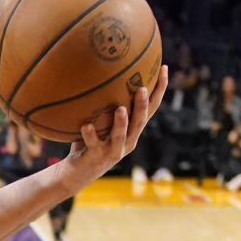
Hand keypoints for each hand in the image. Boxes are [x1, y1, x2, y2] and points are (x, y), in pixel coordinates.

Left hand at [61, 65, 168, 187]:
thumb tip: (101, 71)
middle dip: (142, 105)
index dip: (160, 89)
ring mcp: (112, 151)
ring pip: (120, 136)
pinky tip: (86, 125)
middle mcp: (127, 141)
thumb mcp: (100, 122)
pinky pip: (93, 144)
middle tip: (142, 87)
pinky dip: (89, 135)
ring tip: (120, 109)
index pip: (151, 108)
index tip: (164, 68)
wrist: (77, 173)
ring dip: (121, 123)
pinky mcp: (95, 158)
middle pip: (140, 122)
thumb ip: (104, 103)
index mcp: (133, 130)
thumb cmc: (89, 142)